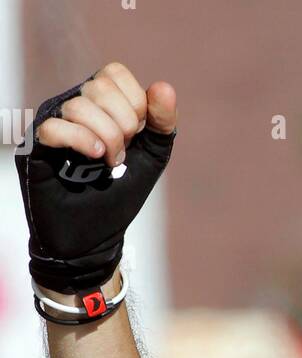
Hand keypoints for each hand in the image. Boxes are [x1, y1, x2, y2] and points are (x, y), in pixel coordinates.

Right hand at [15, 62, 177, 293]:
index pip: (114, 73)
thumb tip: (164, 87)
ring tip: (108, 163)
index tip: (136, 135)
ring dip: (106, 138)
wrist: (95, 238)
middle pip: (99, 87)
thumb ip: (162, 124)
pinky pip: (53, 127)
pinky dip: (80, 140)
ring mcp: (52, 125)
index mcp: (98, 103)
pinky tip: (95, 157)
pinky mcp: (36, 149)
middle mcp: (72, 107)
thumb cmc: (119, 195)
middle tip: (121, 155)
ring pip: (78, 105)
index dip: (134, 102)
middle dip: (123, 124)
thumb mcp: (151, 158)